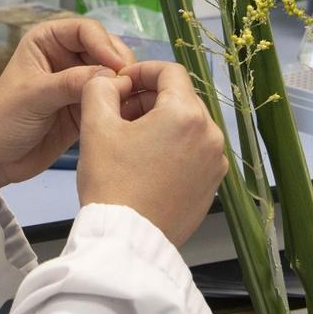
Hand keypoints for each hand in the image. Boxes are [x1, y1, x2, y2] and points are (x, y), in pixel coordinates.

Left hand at [0, 18, 135, 195]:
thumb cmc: (1, 120)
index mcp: (47, 40)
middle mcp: (65, 56)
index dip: (104, 44)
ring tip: (134, 98)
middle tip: (131, 83)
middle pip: (104, 49)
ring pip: (111, 73)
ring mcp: (77, 82)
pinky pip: (110, 97)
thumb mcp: (34, 97)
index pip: (85, 30)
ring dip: (124, 82)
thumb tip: (111, 74)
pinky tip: (131, 110)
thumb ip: (70, 83)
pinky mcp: (85, 106)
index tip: (117, 66)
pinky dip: (122, 101)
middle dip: (119, 62)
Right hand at [78, 61, 227, 246]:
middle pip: (181, 98)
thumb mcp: (96, 126)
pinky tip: (147, 163)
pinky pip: (195, 151)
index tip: (121, 84)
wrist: (127, 242)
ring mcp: (216, 162)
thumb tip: (114, 81)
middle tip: (119, 113)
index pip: (170, 71)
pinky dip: (174, 146)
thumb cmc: (112, 182)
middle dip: (150, 98)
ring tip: (131, 140)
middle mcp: (211, 134)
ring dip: (162, 122)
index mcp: (186, 114)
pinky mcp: (213, 185)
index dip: (143, 70)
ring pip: (189, 125)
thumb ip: (101, 88)